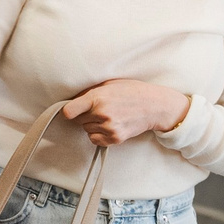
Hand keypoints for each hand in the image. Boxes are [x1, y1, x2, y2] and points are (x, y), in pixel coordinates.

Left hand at [62, 80, 191, 146]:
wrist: (155, 106)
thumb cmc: (133, 91)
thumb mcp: (110, 84)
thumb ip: (91, 92)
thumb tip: (73, 100)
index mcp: (97, 97)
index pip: (69, 111)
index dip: (69, 111)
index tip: (71, 111)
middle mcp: (102, 113)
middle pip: (78, 120)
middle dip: (85, 115)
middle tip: (100, 109)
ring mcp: (109, 127)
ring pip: (86, 130)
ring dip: (92, 125)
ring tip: (108, 116)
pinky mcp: (115, 138)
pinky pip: (95, 139)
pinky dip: (98, 135)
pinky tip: (108, 126)